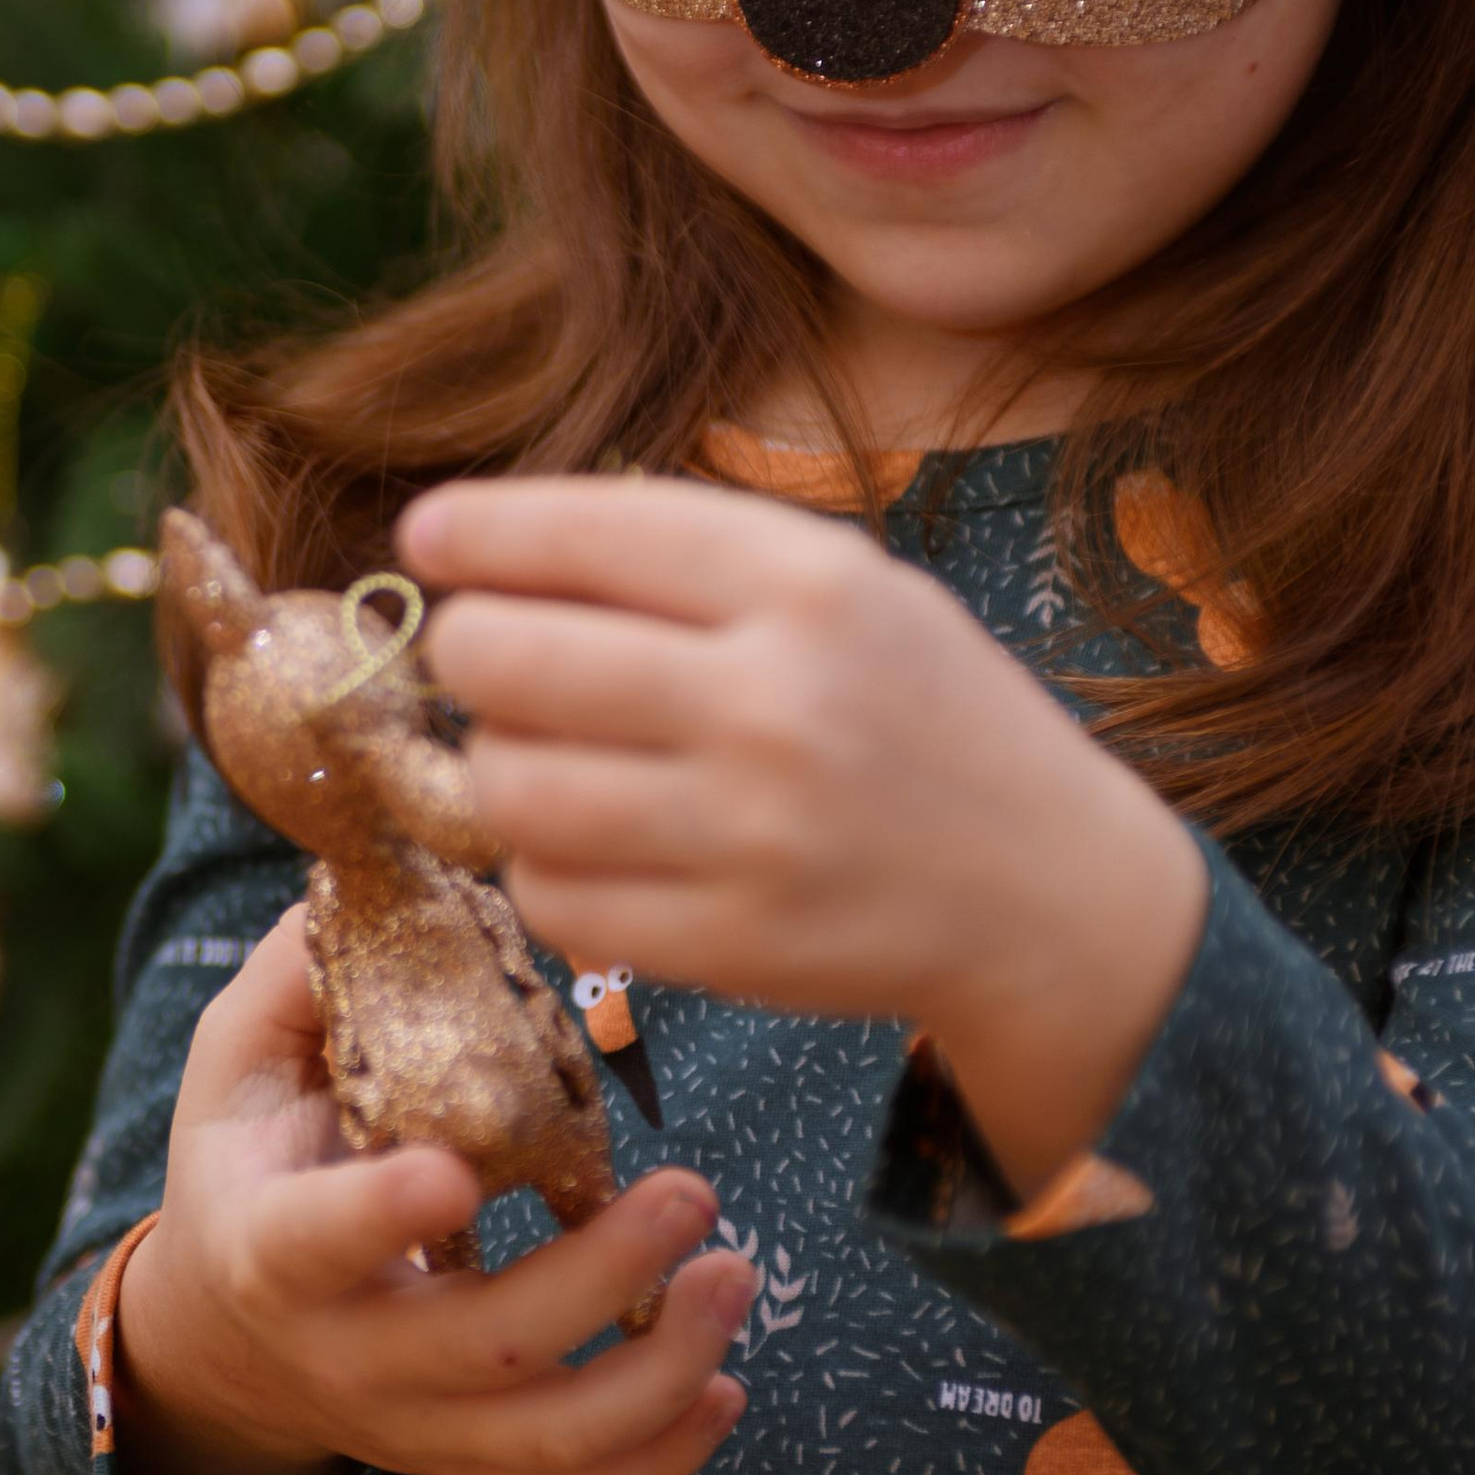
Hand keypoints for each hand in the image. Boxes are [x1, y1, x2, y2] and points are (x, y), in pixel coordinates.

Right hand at [114, 906, 757, 1474]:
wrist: (229, 1336)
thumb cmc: (253, 1160)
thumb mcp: (241, 1060)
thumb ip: (303, 974)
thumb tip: (383, 869)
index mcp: (267, 1245)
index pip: (311, 1245)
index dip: (378, 1217)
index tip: (458, 1170)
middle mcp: (343, 1355)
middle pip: (480, 1350)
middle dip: (598, 1279)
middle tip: (694, 1191)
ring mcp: (415, 1426)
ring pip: (546, 1445)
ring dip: (659, 1376)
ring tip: (736, 1278)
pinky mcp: (473, 1463)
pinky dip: (660, 1459)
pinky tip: (725, 1385)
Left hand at [397, 473, 1207, 1196]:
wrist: (1049, 894)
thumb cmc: (924, 717)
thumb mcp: (852, 592)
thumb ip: (692, 559)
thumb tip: (486, 548)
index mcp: (809, 585)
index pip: (586, 531)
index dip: (479, 532)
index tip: (425, 540)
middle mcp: (775, 700)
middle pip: (510, 657)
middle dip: (470, 650)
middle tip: (487, 658)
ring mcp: (749, 832)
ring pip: (510, 785)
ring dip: (500, 766)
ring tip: (544, 756)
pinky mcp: (728, 943)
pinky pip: (552, 896)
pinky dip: (546, 868)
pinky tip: (594, 845)